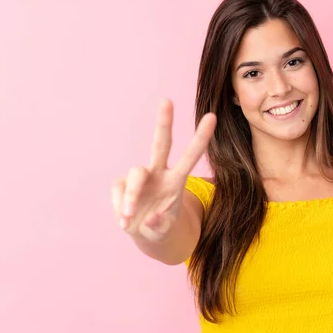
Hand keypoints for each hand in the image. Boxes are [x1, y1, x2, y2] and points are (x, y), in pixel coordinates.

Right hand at [111, 99, 215, 242]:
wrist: (143, 232)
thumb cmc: (161, 226)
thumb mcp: (165, 231)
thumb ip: (161, 226)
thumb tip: (150, 218)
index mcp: (176, 180)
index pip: (190, 156)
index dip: (200, 138)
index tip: (212, 116)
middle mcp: (159, 173)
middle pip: (161, 144)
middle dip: (164, 122)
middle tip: (167, 100)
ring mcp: (139, 177)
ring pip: (136, 173)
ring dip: (132, 196)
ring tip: (130, 217)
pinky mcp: (121, 184)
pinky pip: (119, 192)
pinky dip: (121, 207)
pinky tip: (126, 220)